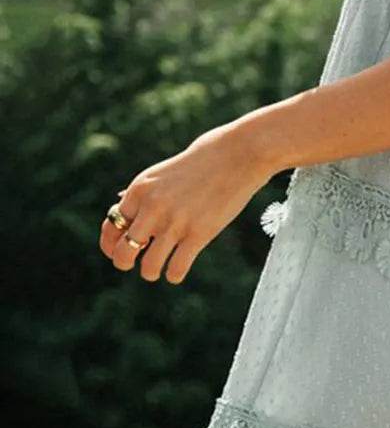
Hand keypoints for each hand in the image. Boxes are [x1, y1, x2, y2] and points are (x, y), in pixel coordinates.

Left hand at [99, 124, 274, 284]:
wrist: (240, 153)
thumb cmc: (204, 158)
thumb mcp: (164, 171)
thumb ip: (144, 191)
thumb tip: (121, 201)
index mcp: (140, 190)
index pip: (111, 227)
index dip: (111, 245)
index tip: (120, 251)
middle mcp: (152, 207)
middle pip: (122, 254)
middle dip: (128, 263)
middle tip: (142, 260)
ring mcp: (175, 222)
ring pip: (148, 268)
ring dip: (153, 271)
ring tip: (162, 266)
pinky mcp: (199, 233)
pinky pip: (176, 269)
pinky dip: (175, 274)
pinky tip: (180, 268)